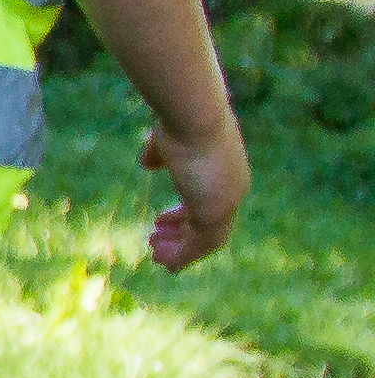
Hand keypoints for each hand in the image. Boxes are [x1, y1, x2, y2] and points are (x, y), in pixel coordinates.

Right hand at [142, 116, 249, 269]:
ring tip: (156, 256)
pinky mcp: (214, 212)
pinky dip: (183, 256)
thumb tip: (147, 163)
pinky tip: (163, 261)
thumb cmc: (181, 122)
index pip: (207, 202)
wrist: (196, 116)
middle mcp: (231, 190)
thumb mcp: (168, 140)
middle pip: (209, 223)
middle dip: (181, 234)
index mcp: (226, 172)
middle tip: (155, 241)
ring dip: (181, 250)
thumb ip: (160, 154)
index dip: (182, 214)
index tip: (159, 221)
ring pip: (206, 238)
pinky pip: (200, 245)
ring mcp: (226, 202)